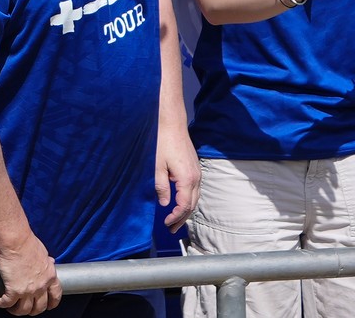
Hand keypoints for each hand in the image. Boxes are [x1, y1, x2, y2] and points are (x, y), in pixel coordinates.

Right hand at [0, 232, 60, 314]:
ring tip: (10, 307)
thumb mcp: (43, 252)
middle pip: (39, 307)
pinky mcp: (14, 290)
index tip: (48, 306)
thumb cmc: (27, 242)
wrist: (16, 240)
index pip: (55, 296)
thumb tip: (50, 261)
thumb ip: (46, 261)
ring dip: (16, 311)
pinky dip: (0, 304)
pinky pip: (7, 303)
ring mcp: (28, 290)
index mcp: (50, 276)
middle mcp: (41, 286)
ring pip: (24, 309)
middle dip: (32, 311)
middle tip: (26, 308)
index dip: (51, 303)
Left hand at [155, 116, 199, 230]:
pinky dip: (188, 200)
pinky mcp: (195, 168)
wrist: (172, 124)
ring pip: (195, 198)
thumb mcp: (156, 166)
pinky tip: (180, 202)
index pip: (184, 206)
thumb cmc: (162, 142)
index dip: (175, 217)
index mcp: (187, 179)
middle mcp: (196, 178)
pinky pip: (195, 189)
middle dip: (182, 218)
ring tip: (176, 220)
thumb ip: (161, 186)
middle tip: (171, 229)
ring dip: (186, 211)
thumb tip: (164, 203)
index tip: (166, 224)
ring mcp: (197, 173)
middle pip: (192, 205)